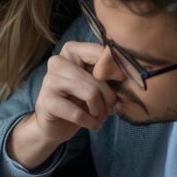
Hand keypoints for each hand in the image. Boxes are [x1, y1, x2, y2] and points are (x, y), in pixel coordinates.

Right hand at [10, 41, 115, 168]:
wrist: (54, 126)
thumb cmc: (78, 102)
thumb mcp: (96, 85)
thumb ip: (109, 76)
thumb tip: (131, 75)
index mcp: (72, 51)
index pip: (103, 54)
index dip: (118, 73)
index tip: (122, 88)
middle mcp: (58, 61)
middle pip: (99, 78)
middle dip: (110, 99)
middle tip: (109, 111)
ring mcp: (50, 80)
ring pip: (91, 94)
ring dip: (100, 112)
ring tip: (100, 118)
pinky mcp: (46, 100)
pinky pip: (78, 113)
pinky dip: (90, 122)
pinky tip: (92, 125)